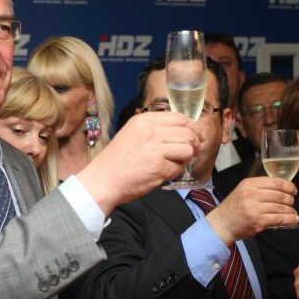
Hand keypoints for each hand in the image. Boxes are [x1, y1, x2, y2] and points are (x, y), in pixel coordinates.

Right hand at [79, 111, 202, 213]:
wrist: (103, 180)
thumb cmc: (117, 160)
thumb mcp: (132, 133)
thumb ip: (154, 129)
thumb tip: (183, 131)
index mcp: (143, 120)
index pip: (180, 118)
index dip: (191, 127)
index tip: (194, 135)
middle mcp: (150, 131)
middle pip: (188, 133)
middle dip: (195, 143)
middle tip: (192, 152)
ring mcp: (155, 149)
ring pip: (189, 149)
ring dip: (187, 158)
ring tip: (176, 162)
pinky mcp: (159, 167)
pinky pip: (179, 167)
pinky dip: (175, 172)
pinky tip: (163, 172)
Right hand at [206, 177, 298, 244]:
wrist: (221, 223)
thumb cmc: (233, 208)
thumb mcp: (243, 191)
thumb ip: (260, 188)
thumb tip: (282, 190)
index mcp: (249, 184)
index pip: (276, 182)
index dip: (288, 186)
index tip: (293, 190)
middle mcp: (251, 194)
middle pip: (280, 195)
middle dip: (290, 199)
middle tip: (291, 203)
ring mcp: (254, 208)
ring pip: (281, 207)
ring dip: (291, 211)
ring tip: (292, 213)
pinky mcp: (258, 221)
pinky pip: (279, 219)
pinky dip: (289, 219)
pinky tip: (293, 219)